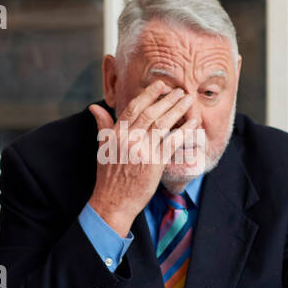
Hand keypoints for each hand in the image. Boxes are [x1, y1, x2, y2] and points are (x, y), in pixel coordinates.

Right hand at [88, 81, 196, 235]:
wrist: (113, 201)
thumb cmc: (109, 175)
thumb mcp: (102, 147)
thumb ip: (103, 125)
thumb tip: (94, 107)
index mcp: (116, 134)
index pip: (134, 107)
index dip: (148, 94)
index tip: (161, 85)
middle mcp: (129, 140)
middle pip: (151, 112)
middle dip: (167, 99)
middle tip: (180, 90)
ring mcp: (142, 151)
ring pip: (163, 123)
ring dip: (177, 109)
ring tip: (188, 100)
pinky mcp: (154, 163)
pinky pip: (172, 142)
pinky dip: (184, 130)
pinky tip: (193, 122)